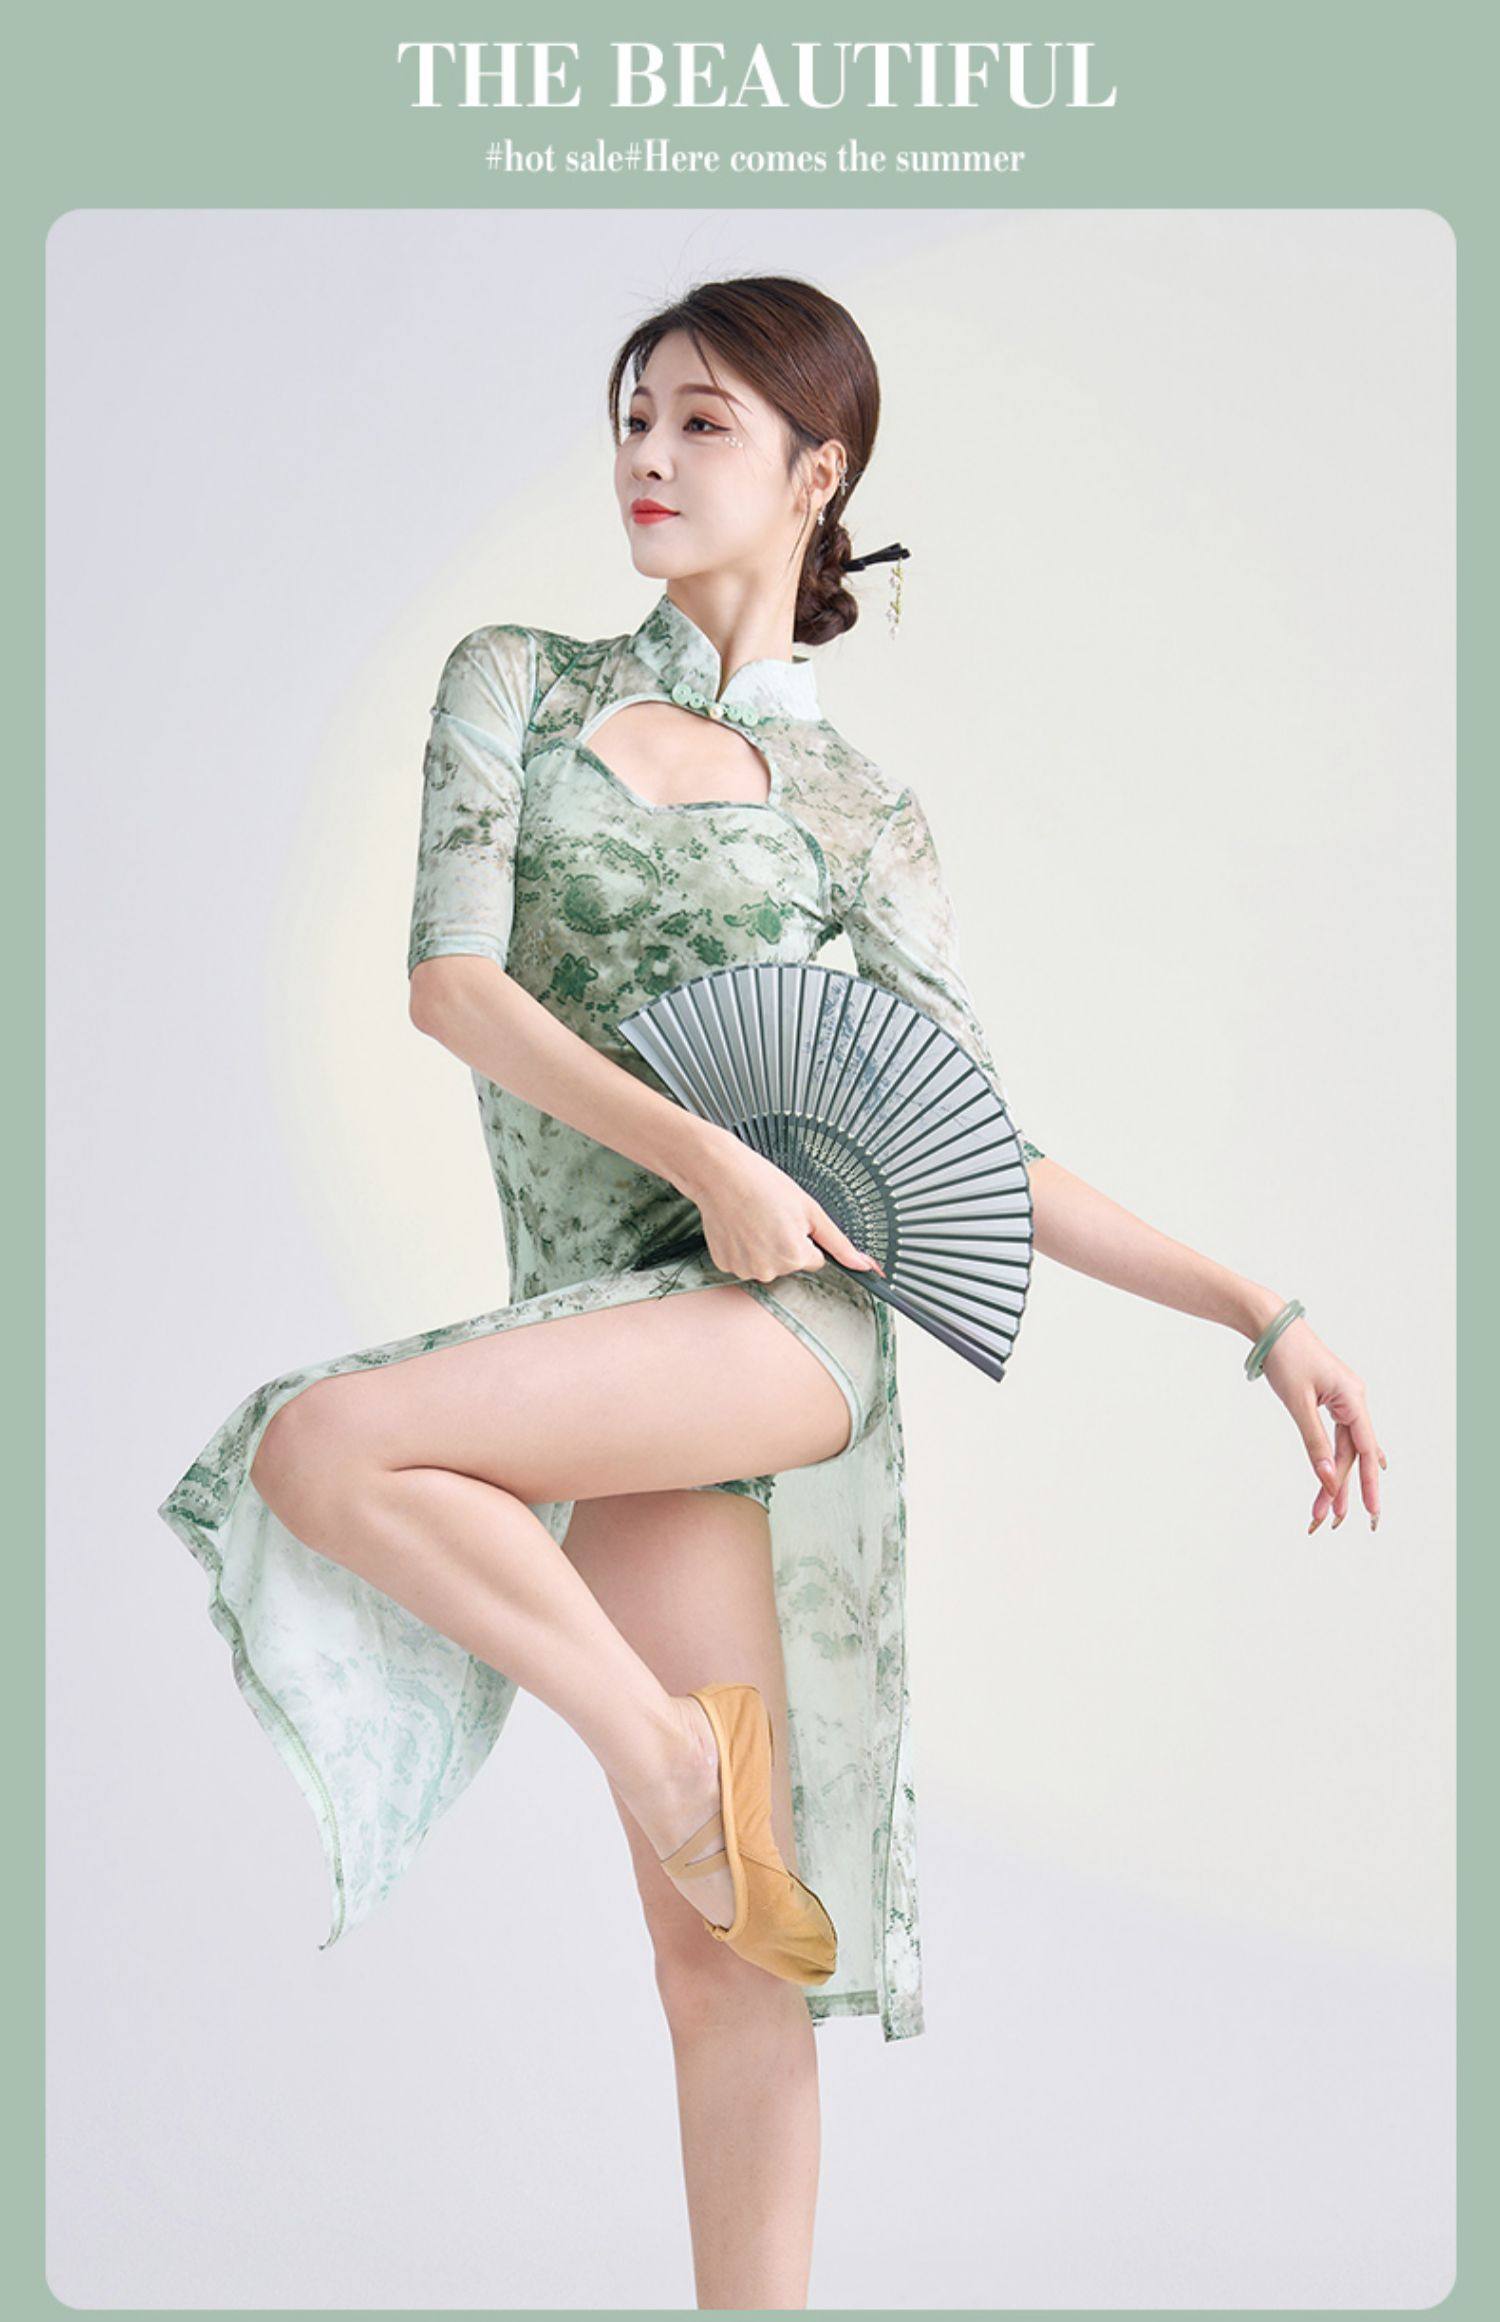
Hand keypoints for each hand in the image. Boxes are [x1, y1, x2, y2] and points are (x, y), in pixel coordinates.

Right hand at [678, 1124, 882, 1283]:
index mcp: (794, 1256)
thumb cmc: (765, 1184)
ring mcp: (744, 1269)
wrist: (721, 1174)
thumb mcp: (810, 1209)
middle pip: (790, 1263)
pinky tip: (739, 1226)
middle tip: (770, 1215)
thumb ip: (839, 1242)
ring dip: (763, 1246)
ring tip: (753, 1219)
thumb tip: (865, 1265)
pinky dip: (743, 1247)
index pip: (814, 1259)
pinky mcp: (725, 1264)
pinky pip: (744, 1261)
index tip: (790, 1218)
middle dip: (785, 1242)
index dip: (805, 1236)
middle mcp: (769, 1270)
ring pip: (767, 1263)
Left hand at [1258, 1315, 1386, 1531]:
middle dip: (1342, 1487)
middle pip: (1352, 1454)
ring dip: (1333, 1476)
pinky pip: (1338, 1435)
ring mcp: (1344, 1400)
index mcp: (1353, 1399)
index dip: (1370, 1484)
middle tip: (1330, 1520)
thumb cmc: (1285, 1357)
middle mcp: (1354, 1400)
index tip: (1371, 1512)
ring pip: (1343, 1447)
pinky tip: (1341, 1475)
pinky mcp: (1330, 1398)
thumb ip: (1313, 1441)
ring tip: (1324, 1509)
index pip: (1366, 1450)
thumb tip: (1326, 1476)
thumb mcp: (1297, 1402)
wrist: (1272, 1324)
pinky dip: (1333, 1457)